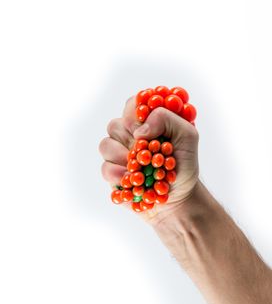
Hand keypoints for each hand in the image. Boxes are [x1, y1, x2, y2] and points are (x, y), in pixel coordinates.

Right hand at [99, 96, 199, 223]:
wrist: (178, 198)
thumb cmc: (184, 165)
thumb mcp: (188, 136)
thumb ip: (168, 120)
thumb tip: (139, 130)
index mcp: (146, 122)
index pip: (131, 105)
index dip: (135, 113)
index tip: (146, 128)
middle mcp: (130, 136)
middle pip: (114, 124)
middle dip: (129, 138)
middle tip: (144, 150)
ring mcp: (119, 154)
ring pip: (105, 145)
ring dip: (123, 157)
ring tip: (140, 168)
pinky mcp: (113, 173)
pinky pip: (105, 168)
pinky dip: (119, 174)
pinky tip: (133, 180)